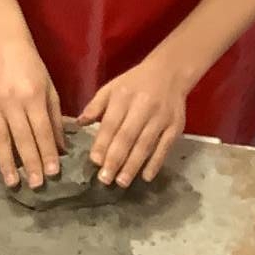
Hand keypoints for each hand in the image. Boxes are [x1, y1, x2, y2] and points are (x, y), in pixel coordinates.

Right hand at [0, 30, 64, 189]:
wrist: (2, 43)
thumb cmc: (31, 66)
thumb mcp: (49, 88)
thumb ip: (54, 117)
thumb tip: (61, 147)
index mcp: (33, 97)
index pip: (42, 131)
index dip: (48, 153)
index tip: (53, 174)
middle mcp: (12, 102)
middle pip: (22, 138)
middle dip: (30, 164)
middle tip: (36, 185)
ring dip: (6, 161)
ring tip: (11, 182)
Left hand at [82, 52, 192, 185]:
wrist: (170, 72)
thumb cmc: (135, 83)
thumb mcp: (112, 87)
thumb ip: (95, 106)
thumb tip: (79, 124)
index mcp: (123, 96)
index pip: (111, 123)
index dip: (102, 143)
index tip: (95, 162)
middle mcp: (143, 107)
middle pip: (127, 137)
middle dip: (115, 159)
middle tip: (105, 179)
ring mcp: (161, 118)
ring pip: (145, 145)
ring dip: (133, 165)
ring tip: (122, 182)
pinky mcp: (176, 126)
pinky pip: (164, 147)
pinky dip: (156, 162)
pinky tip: (146, 176)